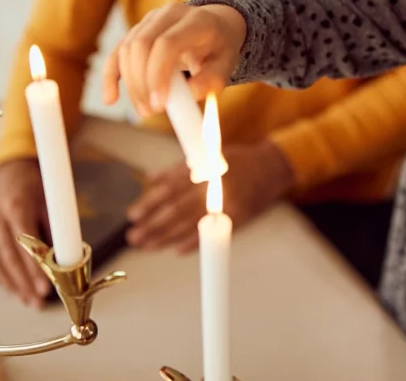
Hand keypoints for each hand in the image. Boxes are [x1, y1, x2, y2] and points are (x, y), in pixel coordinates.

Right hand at [0, 159, 52, 306]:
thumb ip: (55, 232)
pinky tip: (11, 288)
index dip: (34, 269)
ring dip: (11, 285)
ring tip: (28, 300)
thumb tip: (65, 261)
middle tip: (37, 300)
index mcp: (15, 206)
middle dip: (24, 283)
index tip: (45, 288)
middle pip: (8, 258)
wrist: (9, 175)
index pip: (24, 244)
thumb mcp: (49, 203)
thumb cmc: (34, 189)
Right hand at [102, 3, 246, 116]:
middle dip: (141, 82)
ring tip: (144, 109)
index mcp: (196, 20)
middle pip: (141, 44)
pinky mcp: (138, 29)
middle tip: (151, 110)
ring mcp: (151, 19)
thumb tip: (190, 93)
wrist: (215, 27)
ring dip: (131, 84)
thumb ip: (211, 80)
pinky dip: (111, 75)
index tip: (159, 104)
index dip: (157, 74)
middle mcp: (170, 13)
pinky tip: (110, 98)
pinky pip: (118, 51)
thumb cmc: (219, 49)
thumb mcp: (226, 65)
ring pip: (127, 49)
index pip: (167, 43)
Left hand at [126, 140, 295, 252]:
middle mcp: (213, 188)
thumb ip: (177, 169)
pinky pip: (213, 234)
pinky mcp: (238, 218)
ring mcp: (227, 205)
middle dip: (153, 225)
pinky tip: (176, 250)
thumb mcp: (206, 156)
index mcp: (204, 169)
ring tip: (147, 246)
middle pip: (177, 211)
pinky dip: (194, 243)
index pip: (171, 189)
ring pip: (191, 225)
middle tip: (134, 236)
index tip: (133, 215)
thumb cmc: (235, 160)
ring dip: (167, 238)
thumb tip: (150, 179)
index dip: (150, 203)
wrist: (272, 167)